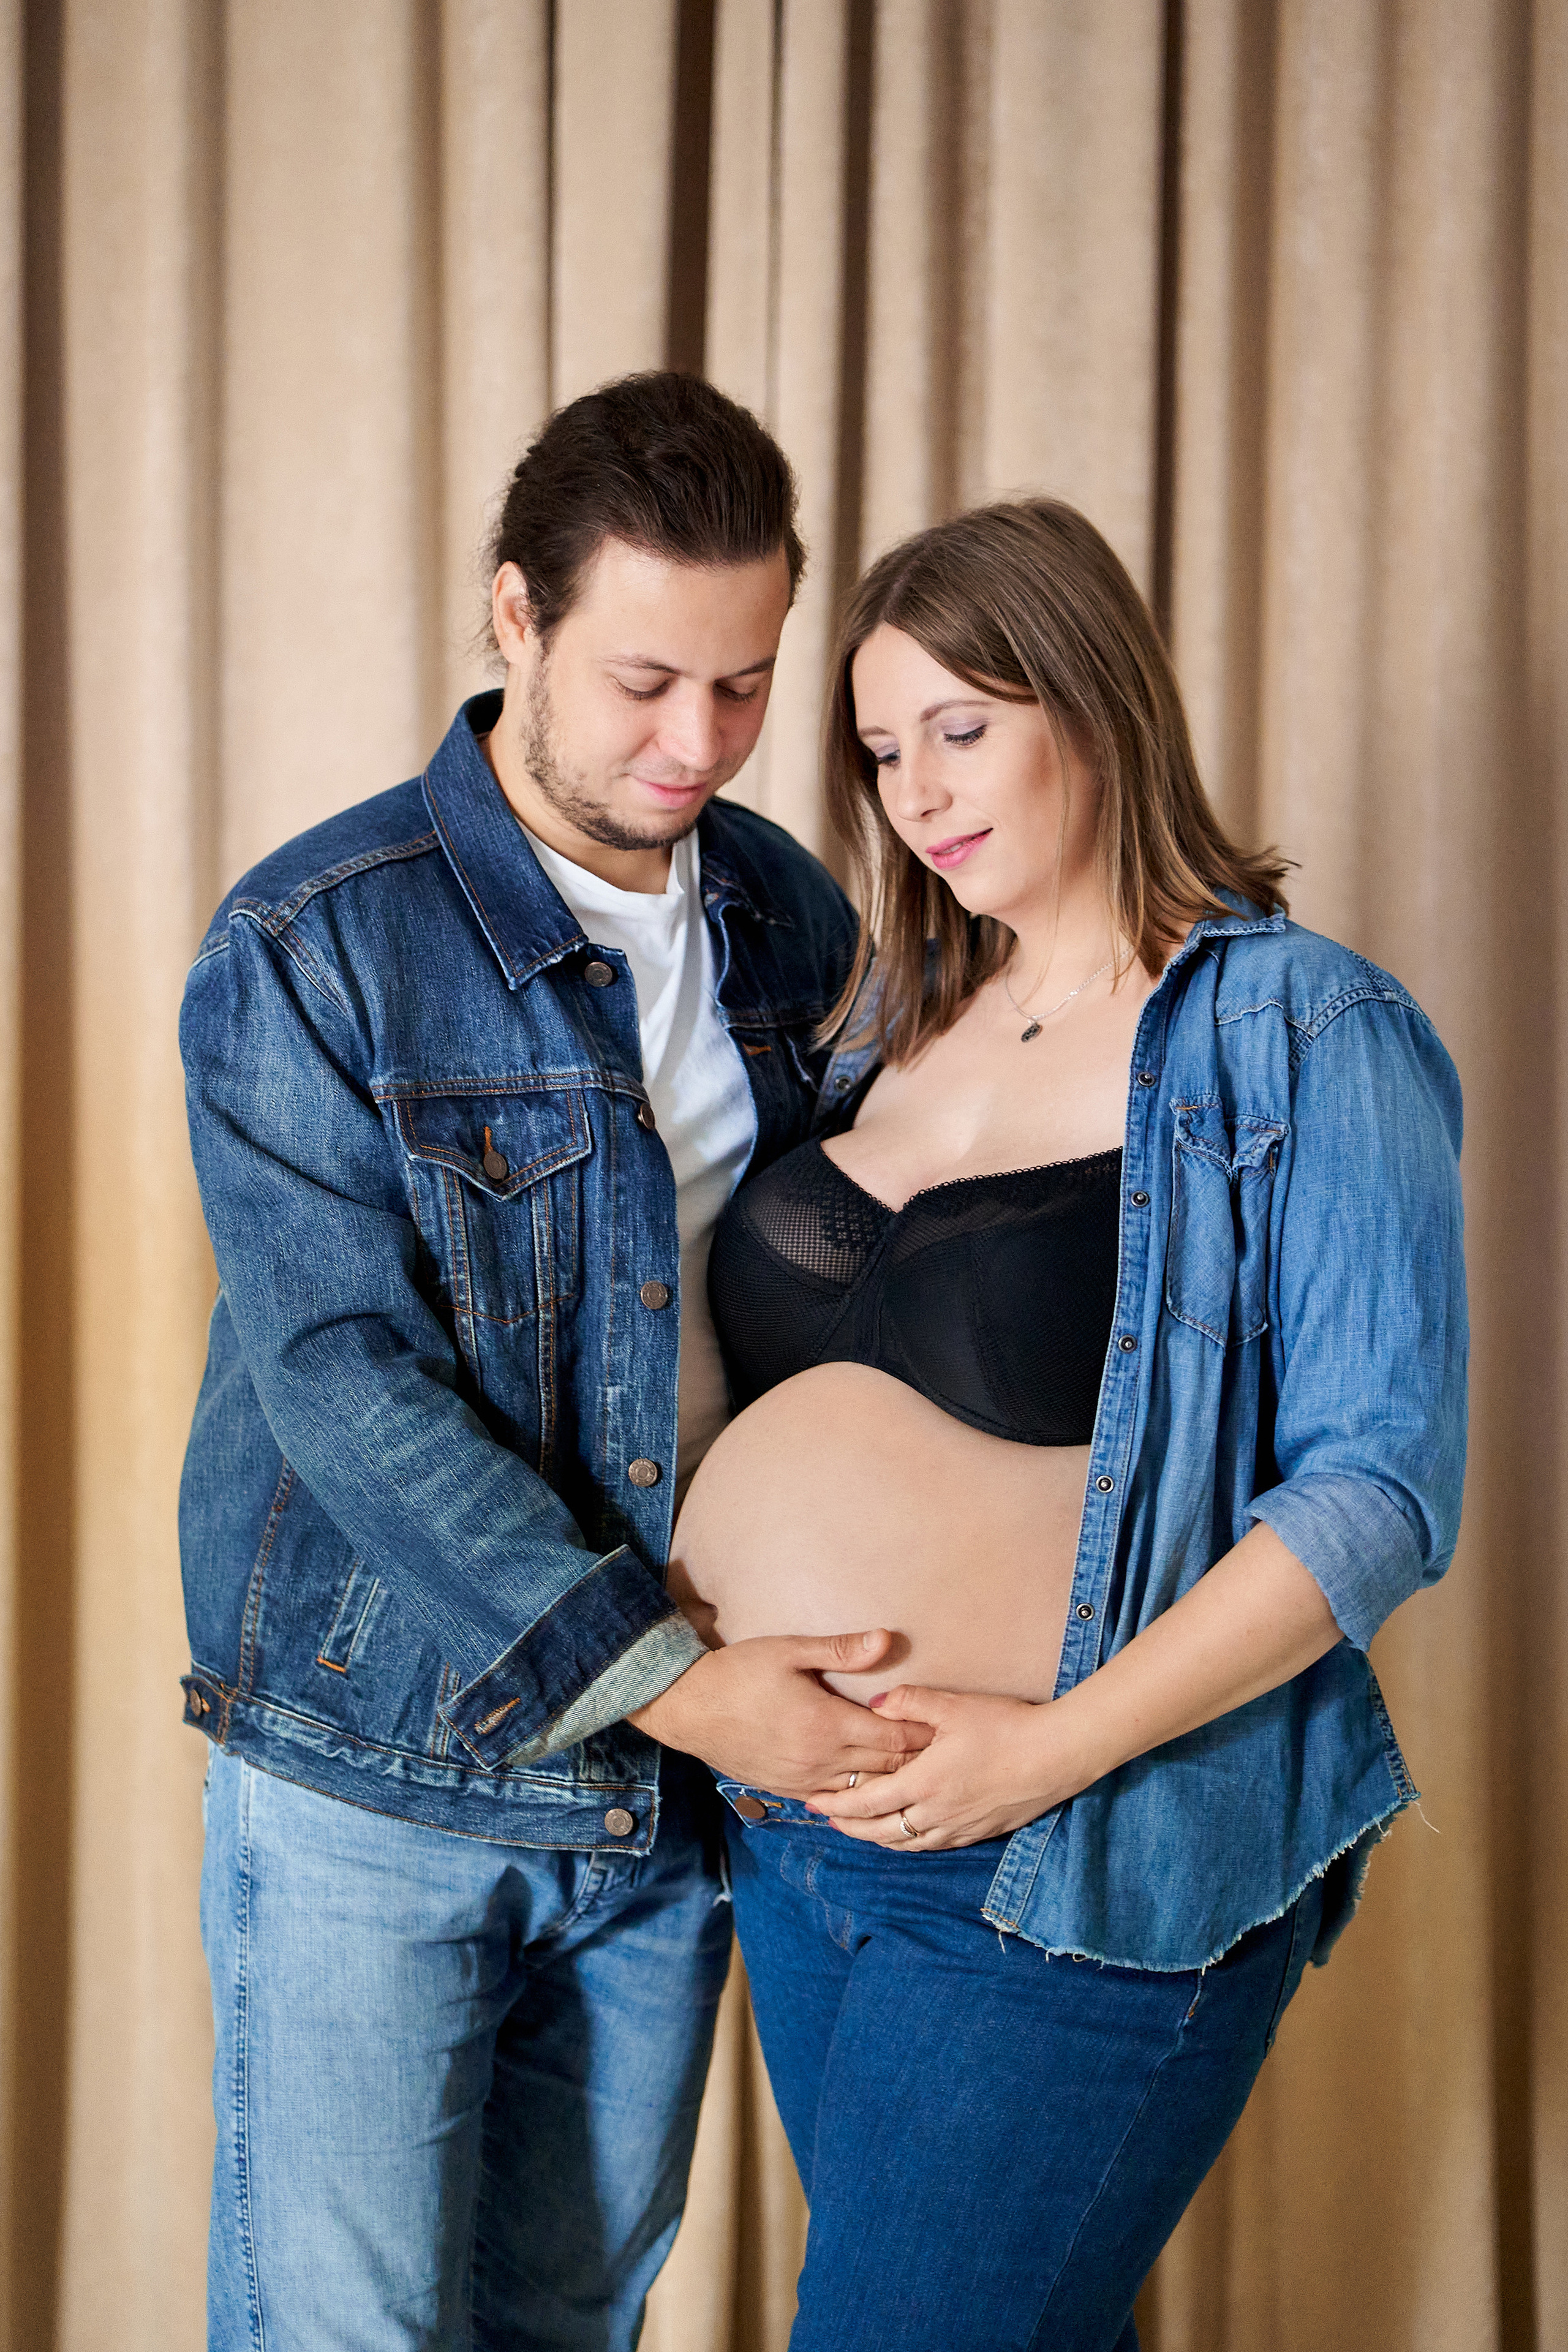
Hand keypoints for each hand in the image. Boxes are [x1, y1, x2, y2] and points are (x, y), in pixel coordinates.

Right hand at [628, 1630, 933, 1796]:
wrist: (687, 1707)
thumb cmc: (738, 1672)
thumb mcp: (789, 1650)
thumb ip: (842, 1649)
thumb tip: (888, 1640)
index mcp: (827, 1725)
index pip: (894, 1739)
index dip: (923, 1735)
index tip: (945, 1727)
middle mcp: (820, 1761)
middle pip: (885, 1770)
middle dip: (916, 1761)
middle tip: (944, 1752)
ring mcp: (803, 1782)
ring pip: (863, 1794)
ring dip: (889, 1782)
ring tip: (916, 1772)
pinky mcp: (787, 1790)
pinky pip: (835, 1801)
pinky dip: (858, 1795)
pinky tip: (871, 1787)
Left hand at [804, 1684, 1091, 1849]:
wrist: (1057, 1755)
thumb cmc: (1005, 1726)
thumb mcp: (953, 1705)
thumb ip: (909, 1702)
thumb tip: (875, 1704)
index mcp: (924, 1783)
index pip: (867, 1803)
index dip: (836, 1805)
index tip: (813, 1802)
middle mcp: (936, 1813)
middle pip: (880, 1832)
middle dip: (849, 1828)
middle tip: (826, 1819)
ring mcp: (959, 1827)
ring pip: (906, 1844)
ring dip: (877, 1838)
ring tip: (859, 1829)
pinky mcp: (979, 1831)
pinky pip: (933, 1845)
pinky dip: (909, 1843)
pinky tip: (906, 1834)